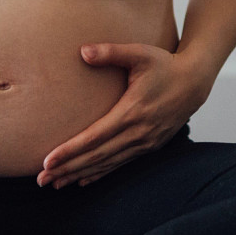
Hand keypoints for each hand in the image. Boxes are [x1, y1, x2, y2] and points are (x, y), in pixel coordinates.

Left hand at [39, 43, 206, 187]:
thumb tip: (82, 51)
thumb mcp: (139, 53)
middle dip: (67, 168)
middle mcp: (138, 132)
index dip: (70, 151)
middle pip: (97, 156)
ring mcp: (145, 142)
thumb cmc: (165, 64)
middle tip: (40, 179)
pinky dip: (100, 173)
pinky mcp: (149, 146)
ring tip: (54, 183)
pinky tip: (82, 180)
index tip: (47, 161)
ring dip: (79, 174)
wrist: (195, 81)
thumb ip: (111, 52)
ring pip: (107, 163)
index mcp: (132, 111)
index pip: (94, 137)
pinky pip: (120, 163)